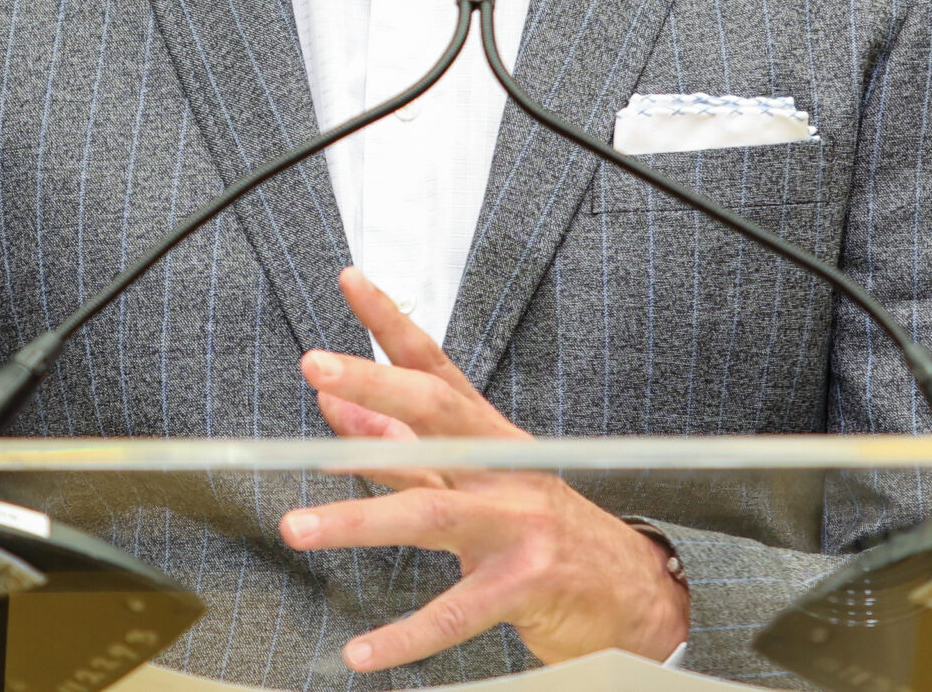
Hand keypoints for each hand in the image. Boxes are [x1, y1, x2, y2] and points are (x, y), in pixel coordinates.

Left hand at [279, 268, 689, 671]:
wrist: (634, 595)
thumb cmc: (541, 533)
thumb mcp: (473, 479)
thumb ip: (401, 448)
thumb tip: (335, 405)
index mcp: (490, 438)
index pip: (435, 368)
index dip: (393, 322)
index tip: (351, 281)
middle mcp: (505, 469)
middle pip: (436, 417)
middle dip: (375, 386)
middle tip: (316, 366)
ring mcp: (519, 525)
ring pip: (430, 514)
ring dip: (357, 519)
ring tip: (297, 526)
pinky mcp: (529, 585)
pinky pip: (456, 612)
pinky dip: (404, 636)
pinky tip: (360, 651)